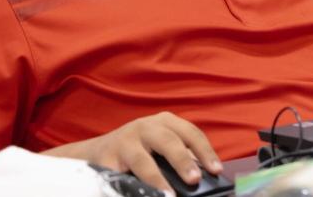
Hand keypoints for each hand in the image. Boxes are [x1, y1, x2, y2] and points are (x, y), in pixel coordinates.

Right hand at [79, 112, 221, 191]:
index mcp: (165, 122)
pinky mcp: (106, 159)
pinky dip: (129, 185)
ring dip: (156, 178)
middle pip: (168, 141)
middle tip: (195, 180)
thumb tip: (202, 180)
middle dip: (182, 161)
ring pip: (142, 159)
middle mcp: (146, 127)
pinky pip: (119, 175)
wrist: (95, 153)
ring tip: (168, 195)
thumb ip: (181, 159)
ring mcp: (124, 141)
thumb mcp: (161, 147)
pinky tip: (138, 194)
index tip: (217, 170)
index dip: (205, 151)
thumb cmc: (139, 151)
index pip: (190, 133)